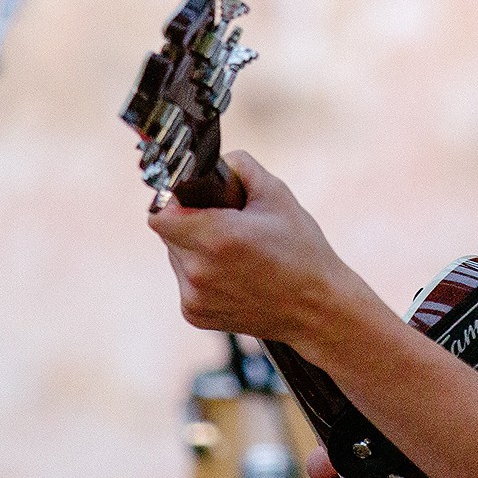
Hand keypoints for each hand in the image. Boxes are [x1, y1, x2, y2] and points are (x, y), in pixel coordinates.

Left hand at [147, 151, 362, 348]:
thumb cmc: (302, 251)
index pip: (161, 213)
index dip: (176, 201)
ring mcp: (194, 297)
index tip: (195, 200)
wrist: (317, 309)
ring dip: (194, 248)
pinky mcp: (194, 314)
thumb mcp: (277, 195)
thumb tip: (214, 163)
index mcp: (217, 237)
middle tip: (225, 224)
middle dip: (190, 222)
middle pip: (168, 233)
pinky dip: (201, 274)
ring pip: (176, 257)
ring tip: (234, 252)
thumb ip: (240, 166)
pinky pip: (185, 282)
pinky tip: (233, 274)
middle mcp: (199, 271)